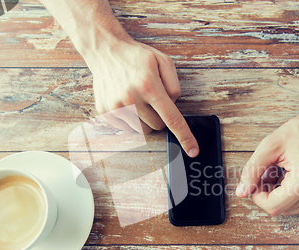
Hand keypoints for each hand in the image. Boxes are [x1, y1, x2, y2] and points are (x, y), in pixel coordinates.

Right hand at [86, 35, 198, 156]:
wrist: (105, 51)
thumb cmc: (137, 56)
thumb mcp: (164, 61)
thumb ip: (174, 86)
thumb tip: (173, 106)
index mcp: (149, 85)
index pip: (171, 118)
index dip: (184, 136)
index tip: (193, 151)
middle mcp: (131, 98)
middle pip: (158, 126)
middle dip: (160, 116)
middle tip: (153, 98)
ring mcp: (116, 107)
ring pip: (143, 130)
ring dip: (146, 119)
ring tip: (138, 98)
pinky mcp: (106, 112)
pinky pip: (128, 128)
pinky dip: (132, 119)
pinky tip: (127, 101)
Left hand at [235, 111, 298, 215]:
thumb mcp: (270, 146)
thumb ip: (252, 170)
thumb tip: (241, 192)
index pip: (274, 206)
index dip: (259, 197)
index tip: (257, 182)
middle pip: (282, 210)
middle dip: (269, 195)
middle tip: (267, 174)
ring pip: (291, 210)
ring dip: (279, 196)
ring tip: (279, 174)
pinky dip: (291, 196)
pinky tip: (289, 178)